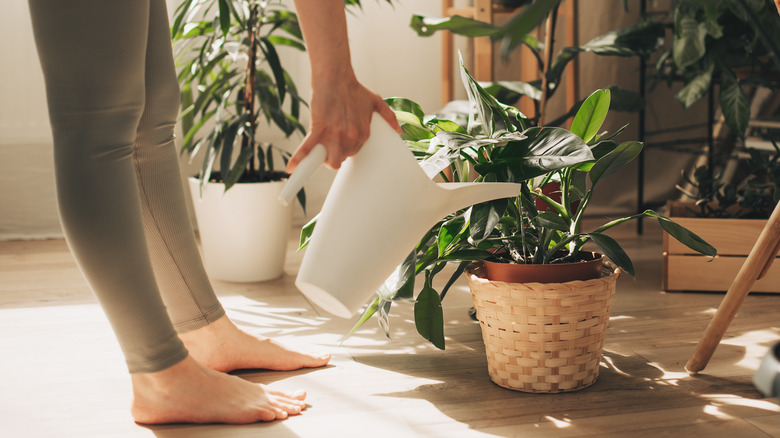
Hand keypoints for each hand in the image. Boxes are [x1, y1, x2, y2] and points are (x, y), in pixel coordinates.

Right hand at [286, 76, 400, 172]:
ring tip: (319, 152)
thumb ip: (389, 116)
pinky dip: (298, 160)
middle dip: (335, 153)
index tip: (340, 145)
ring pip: (330, 160)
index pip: (354, 153)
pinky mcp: (318, 129)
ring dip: (324, 158)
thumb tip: (399, 131)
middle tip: (329, 144)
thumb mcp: (376, 102)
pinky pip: (307, 150)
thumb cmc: (354, 89)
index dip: (346, 150)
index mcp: (364, 134)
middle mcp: (351, 138)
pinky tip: (292, 168)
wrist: (336, 77)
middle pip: (342, 159)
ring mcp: (334, 135)